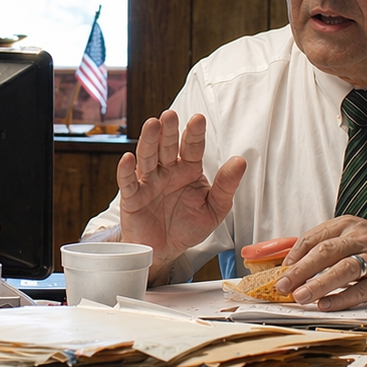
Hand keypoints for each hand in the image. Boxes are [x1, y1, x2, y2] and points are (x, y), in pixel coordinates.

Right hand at [116, 110, 246, 281]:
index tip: (198, 119)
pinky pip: (128, 183)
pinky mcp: (132, 198)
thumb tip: (240, 161)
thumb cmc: (189, 226)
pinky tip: (127, 159)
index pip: (192, 147)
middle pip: (166, 146)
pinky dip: (126, 171)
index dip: (194, 133)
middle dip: (168, 131)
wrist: (166, 251)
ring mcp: (148, 182)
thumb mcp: (215, 209)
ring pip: (147, 158)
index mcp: (188, 170)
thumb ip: (226, 185)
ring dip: (148, 141)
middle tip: (170, 115)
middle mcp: (167, 171)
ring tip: (152, 125)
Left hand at [274, 217, 366, 308]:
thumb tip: (293, 260)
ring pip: (342, 269)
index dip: (294, 254)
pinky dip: (341, 298)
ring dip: (318, 284)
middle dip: (299, 270)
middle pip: (324, 252)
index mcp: (349, 226)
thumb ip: (329, 245)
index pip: (314, 237)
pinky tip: (325, 305)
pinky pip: (361, 290)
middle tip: (282, 285)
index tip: (281, 268)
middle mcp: (361, 239)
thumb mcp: (356, 236)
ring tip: (300, 296)